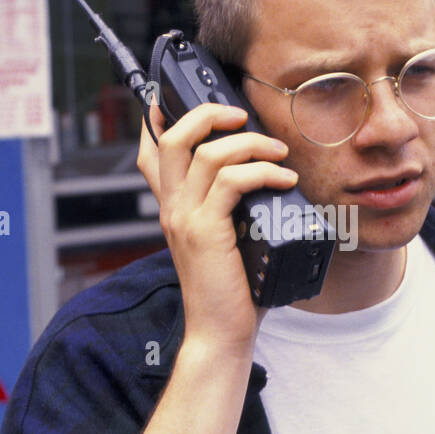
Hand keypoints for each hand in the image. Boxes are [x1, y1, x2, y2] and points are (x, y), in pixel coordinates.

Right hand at [137, 98, 297, 350]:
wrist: (220, 333)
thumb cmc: (231, 291)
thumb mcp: (227, 241)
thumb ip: (234, 211)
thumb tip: (268, 180)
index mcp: (173, 208)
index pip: (151, 151)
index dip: (160, 118)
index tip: (183, 100)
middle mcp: (171, 208)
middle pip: (172, 136)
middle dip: (208, 113)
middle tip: (241, 116)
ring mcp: (184, 218)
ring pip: (207, 152)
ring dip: (250, 143)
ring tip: (278, 153)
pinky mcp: (205, 231)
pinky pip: (232, 180)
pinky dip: (263, 172)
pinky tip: (284, 180)